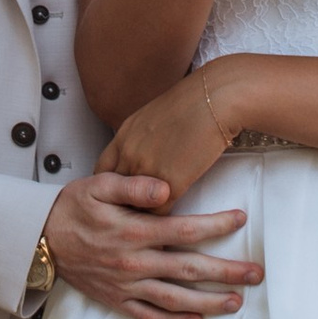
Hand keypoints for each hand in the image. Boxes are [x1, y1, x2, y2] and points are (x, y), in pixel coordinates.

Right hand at [41, 168, 260, 318]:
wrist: (39, 239)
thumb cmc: (72, 207)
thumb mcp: (98, 185)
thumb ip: (133, 185)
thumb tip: (167, 187)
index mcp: (133, 231)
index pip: (184, 230)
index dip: (216, 225)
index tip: (241, 219)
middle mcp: (134, 262)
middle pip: (189, 269)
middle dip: (226, 272)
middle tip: (256, 273)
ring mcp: (126, 286)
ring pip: (175, 299)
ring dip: (209, 302)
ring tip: (236, 301)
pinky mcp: (117, 301)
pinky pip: (149, 317)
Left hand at [98, 67, 237, 204]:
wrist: (215, 100)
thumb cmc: (193, 102)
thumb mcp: (154, 116)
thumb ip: (141, 137)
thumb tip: (143, 151)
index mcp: (124, 136)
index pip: (102, 171)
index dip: (112, 185)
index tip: (123, 193)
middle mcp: (129, 153)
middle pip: (115, 192)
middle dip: (125, 202)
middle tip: (137, 210)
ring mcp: (147, 169)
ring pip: (135, 205)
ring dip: (145, 211)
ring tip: (154, 218)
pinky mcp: (169, 184)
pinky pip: (159, 212)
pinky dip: (165, 216)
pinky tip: (173, 214)